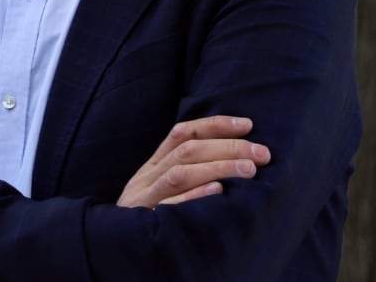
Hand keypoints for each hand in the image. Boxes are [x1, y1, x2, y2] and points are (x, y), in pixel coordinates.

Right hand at [117, 115, 269, 208]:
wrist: (114, 249)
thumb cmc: (150, 218)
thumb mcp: (161, 190)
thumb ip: (186, 172)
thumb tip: (235, 156)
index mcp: (152, 165)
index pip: (183, 132)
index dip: (216, 125)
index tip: (248, 125)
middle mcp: (147, 177)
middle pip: (187, 150)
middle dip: (227, 147)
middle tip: (261, 154)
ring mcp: (145, 198)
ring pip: (180, 173)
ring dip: (218, 167)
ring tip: (249, 170)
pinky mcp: (145, 221)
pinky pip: (170, 206)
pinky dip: (194, 195)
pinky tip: (218, 191)